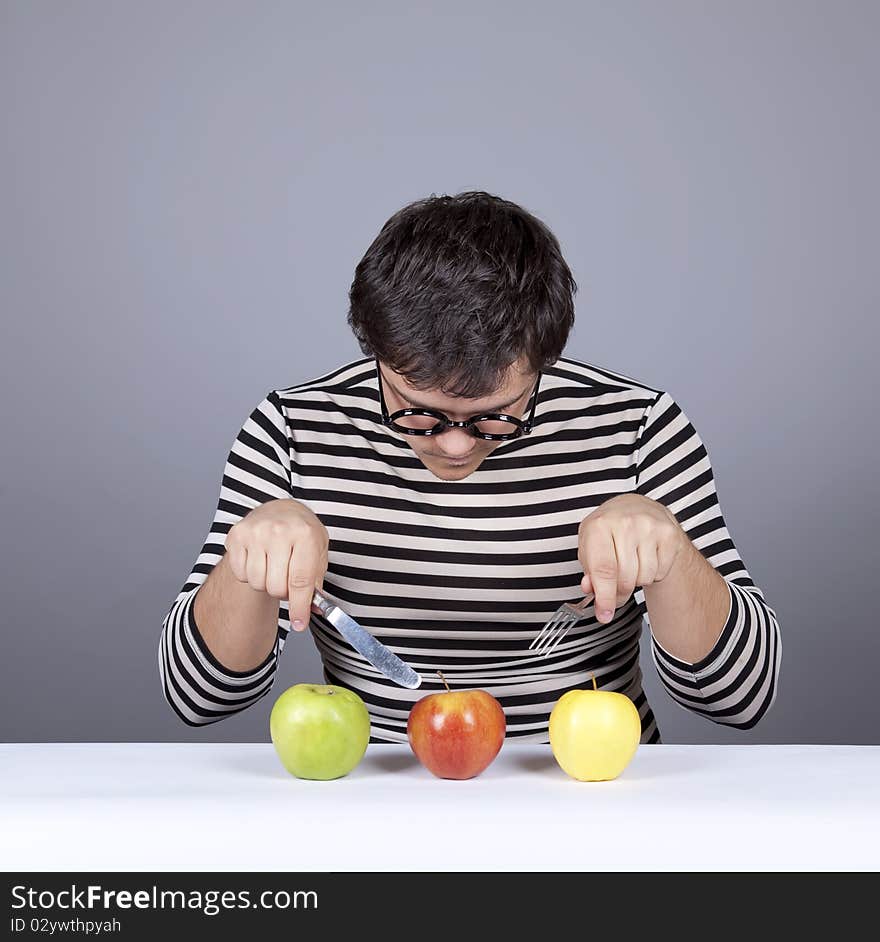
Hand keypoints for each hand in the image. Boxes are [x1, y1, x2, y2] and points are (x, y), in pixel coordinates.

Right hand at [225, 499, 328, 630]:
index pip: (300, 581)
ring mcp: (255, 532)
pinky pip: (241, 575)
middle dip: (284, 592)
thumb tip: (313, 610)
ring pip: (257, 583)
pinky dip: (251, 575)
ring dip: (267, 583)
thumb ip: (316, 581)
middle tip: (288, 580)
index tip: (299, 623)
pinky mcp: (236, 536)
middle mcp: (279, 531)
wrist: (281, 509)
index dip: (300, 607)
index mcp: (305, 534)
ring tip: (275, 567)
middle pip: (276, 587)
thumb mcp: (319, 551)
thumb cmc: (302, 533)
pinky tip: (261, 560)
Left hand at [578, 494, 687, 622]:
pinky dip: (652, 573)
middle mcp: (625, 523)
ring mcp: (650, 527)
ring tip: (631, 563)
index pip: (603, 569)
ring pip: (644, 578)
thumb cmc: (609, 530)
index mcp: (599, 525)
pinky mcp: (670, 534)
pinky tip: (646, 557)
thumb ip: (589, 572)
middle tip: (616, 586)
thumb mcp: (589, 546)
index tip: (604, 615)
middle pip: (625, 579)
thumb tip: (591, 591)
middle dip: (619, 592)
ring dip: (636, 580)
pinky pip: (661, 573)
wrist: (637, 508)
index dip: (604, 597)